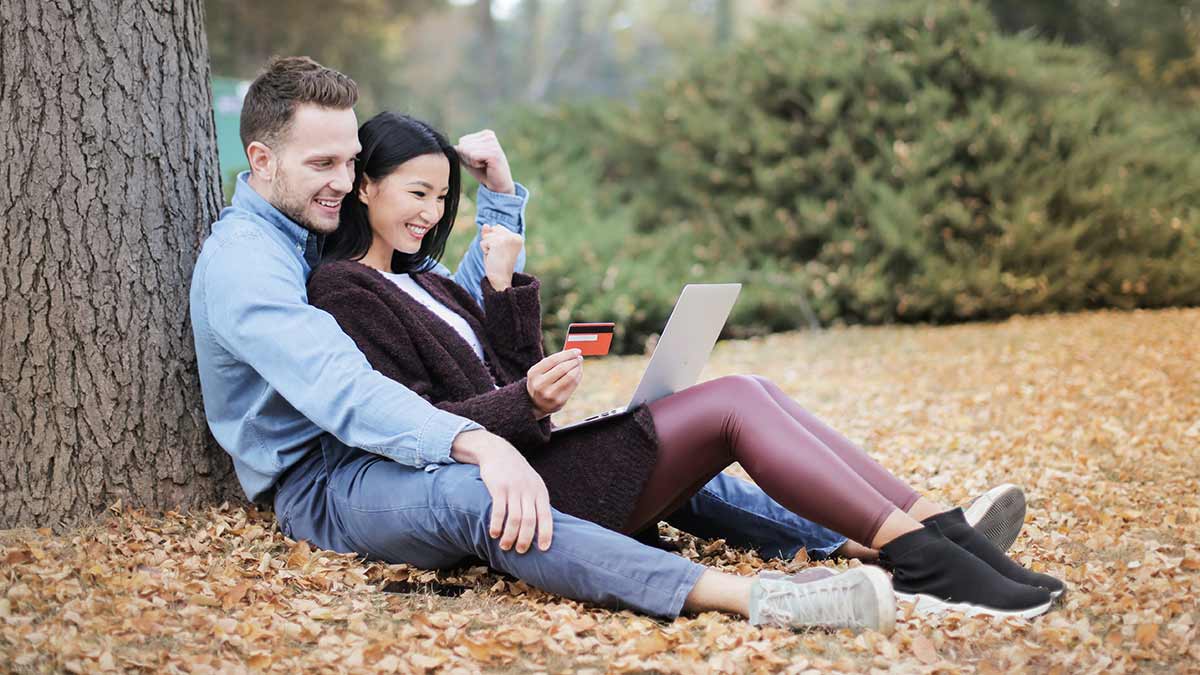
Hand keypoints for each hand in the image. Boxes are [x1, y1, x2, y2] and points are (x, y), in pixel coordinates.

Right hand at [450, 429, 552, 552]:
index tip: (543, 549)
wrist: (498, 451)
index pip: (546, 516)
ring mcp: (514, 489)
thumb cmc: (516, 473)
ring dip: (510, 535)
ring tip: (504, 546)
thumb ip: (537, 502)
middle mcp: (529, 491)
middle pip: (530, 521)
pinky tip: (493, 534)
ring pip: (515, 518)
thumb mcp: (532, 484)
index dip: (546, 534)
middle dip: (525, 539)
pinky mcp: (499, 487)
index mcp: (540, 492)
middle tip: (520, 551)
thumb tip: (541, 527)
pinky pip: (499, 510)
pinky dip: (497, 524)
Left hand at [456, 129, 514, 194]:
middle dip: (468, 158)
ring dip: (472, 161)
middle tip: (481, 163)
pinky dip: (476, 164)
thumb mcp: (469, 159)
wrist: (497, 185)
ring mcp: (492, 143)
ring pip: (467, 150)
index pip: (462, 140)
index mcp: (485, 134)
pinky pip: (473, 155)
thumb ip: (460, 151)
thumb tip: (452, 146)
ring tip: (484, 165)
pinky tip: (486, 166)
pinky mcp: (493, 153)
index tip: (478, 160)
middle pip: (463, 144)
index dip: (465, 154)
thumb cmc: (483, 172)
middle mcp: (489, 136)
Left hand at [480, 224, 523, 291]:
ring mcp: (507, 239)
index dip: (495, 240)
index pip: (498, 228)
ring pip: (487, 236)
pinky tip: (493, 257)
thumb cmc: (498, 263)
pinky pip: (483, 242)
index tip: (501, 252)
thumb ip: (490, 234)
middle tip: (498, 255)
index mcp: (517, 237)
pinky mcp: (498, 243)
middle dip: (490, 242)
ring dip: (487, 247)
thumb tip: (486, 225)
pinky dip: (485, 250)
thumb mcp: (494, 246)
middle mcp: (515, 237)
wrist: (501, 278)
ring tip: (496, 256)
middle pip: (493, 229)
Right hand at [526, 349, 583, 418]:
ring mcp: (549, 394)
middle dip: (574, 361)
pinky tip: (578, 373)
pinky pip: (573, 385)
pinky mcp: (559, 401)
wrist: (536, 404)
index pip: (553, 360)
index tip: (577, 351)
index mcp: (534, 373)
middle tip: (579, 357)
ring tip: (579, 364)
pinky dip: (578, 377)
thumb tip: (573, 353)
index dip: (567, 354)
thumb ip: (553, 362)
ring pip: (570, 377)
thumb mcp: (540, 371)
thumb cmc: (541, 381)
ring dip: (578, 368)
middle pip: (562, 368)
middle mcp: (540, 384)